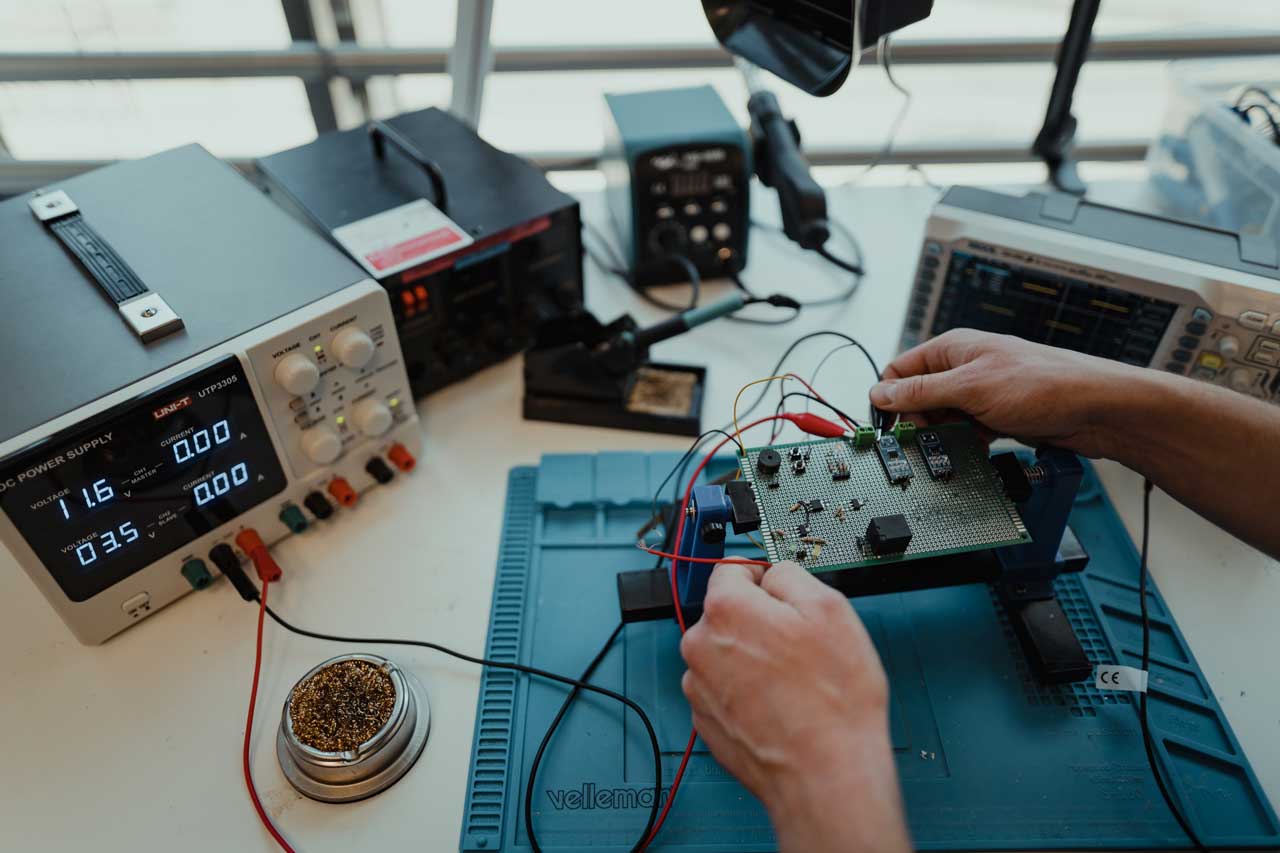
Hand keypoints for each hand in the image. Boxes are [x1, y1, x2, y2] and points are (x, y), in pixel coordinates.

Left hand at [680, 561, 910, 852]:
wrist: (826, 774)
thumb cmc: (833, 700)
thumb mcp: (829, 608)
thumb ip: (789, 574)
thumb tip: (772, 574)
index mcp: (725, 610)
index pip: (731, 569)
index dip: (762, 577)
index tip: (781, 593)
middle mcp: (700, 646)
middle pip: (727, 614)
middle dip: (759, 621)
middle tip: (800, 644)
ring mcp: (700, 688)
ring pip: (726, 653)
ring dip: (752, 658)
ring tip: (794, 682)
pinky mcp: (707, 721)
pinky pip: (725, 689)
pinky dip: (747, 692)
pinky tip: (780, 706)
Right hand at [869, 329, 1143, 458]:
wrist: (1098, 410)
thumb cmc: (1045, 384)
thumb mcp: (971, 387)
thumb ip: (922, 391)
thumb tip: (880, 393)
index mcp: (953, 349)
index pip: (900, 371)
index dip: (890, 398)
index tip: (889, 427)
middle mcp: (965, 368)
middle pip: (919, 398)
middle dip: (918, 423)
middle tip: (924, 444)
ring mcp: (981, 394)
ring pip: (943, 419)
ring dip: (942, 437)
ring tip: (950, 450)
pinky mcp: (997, 417)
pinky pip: (966, 433)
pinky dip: (963, 445)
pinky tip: (969, 454)